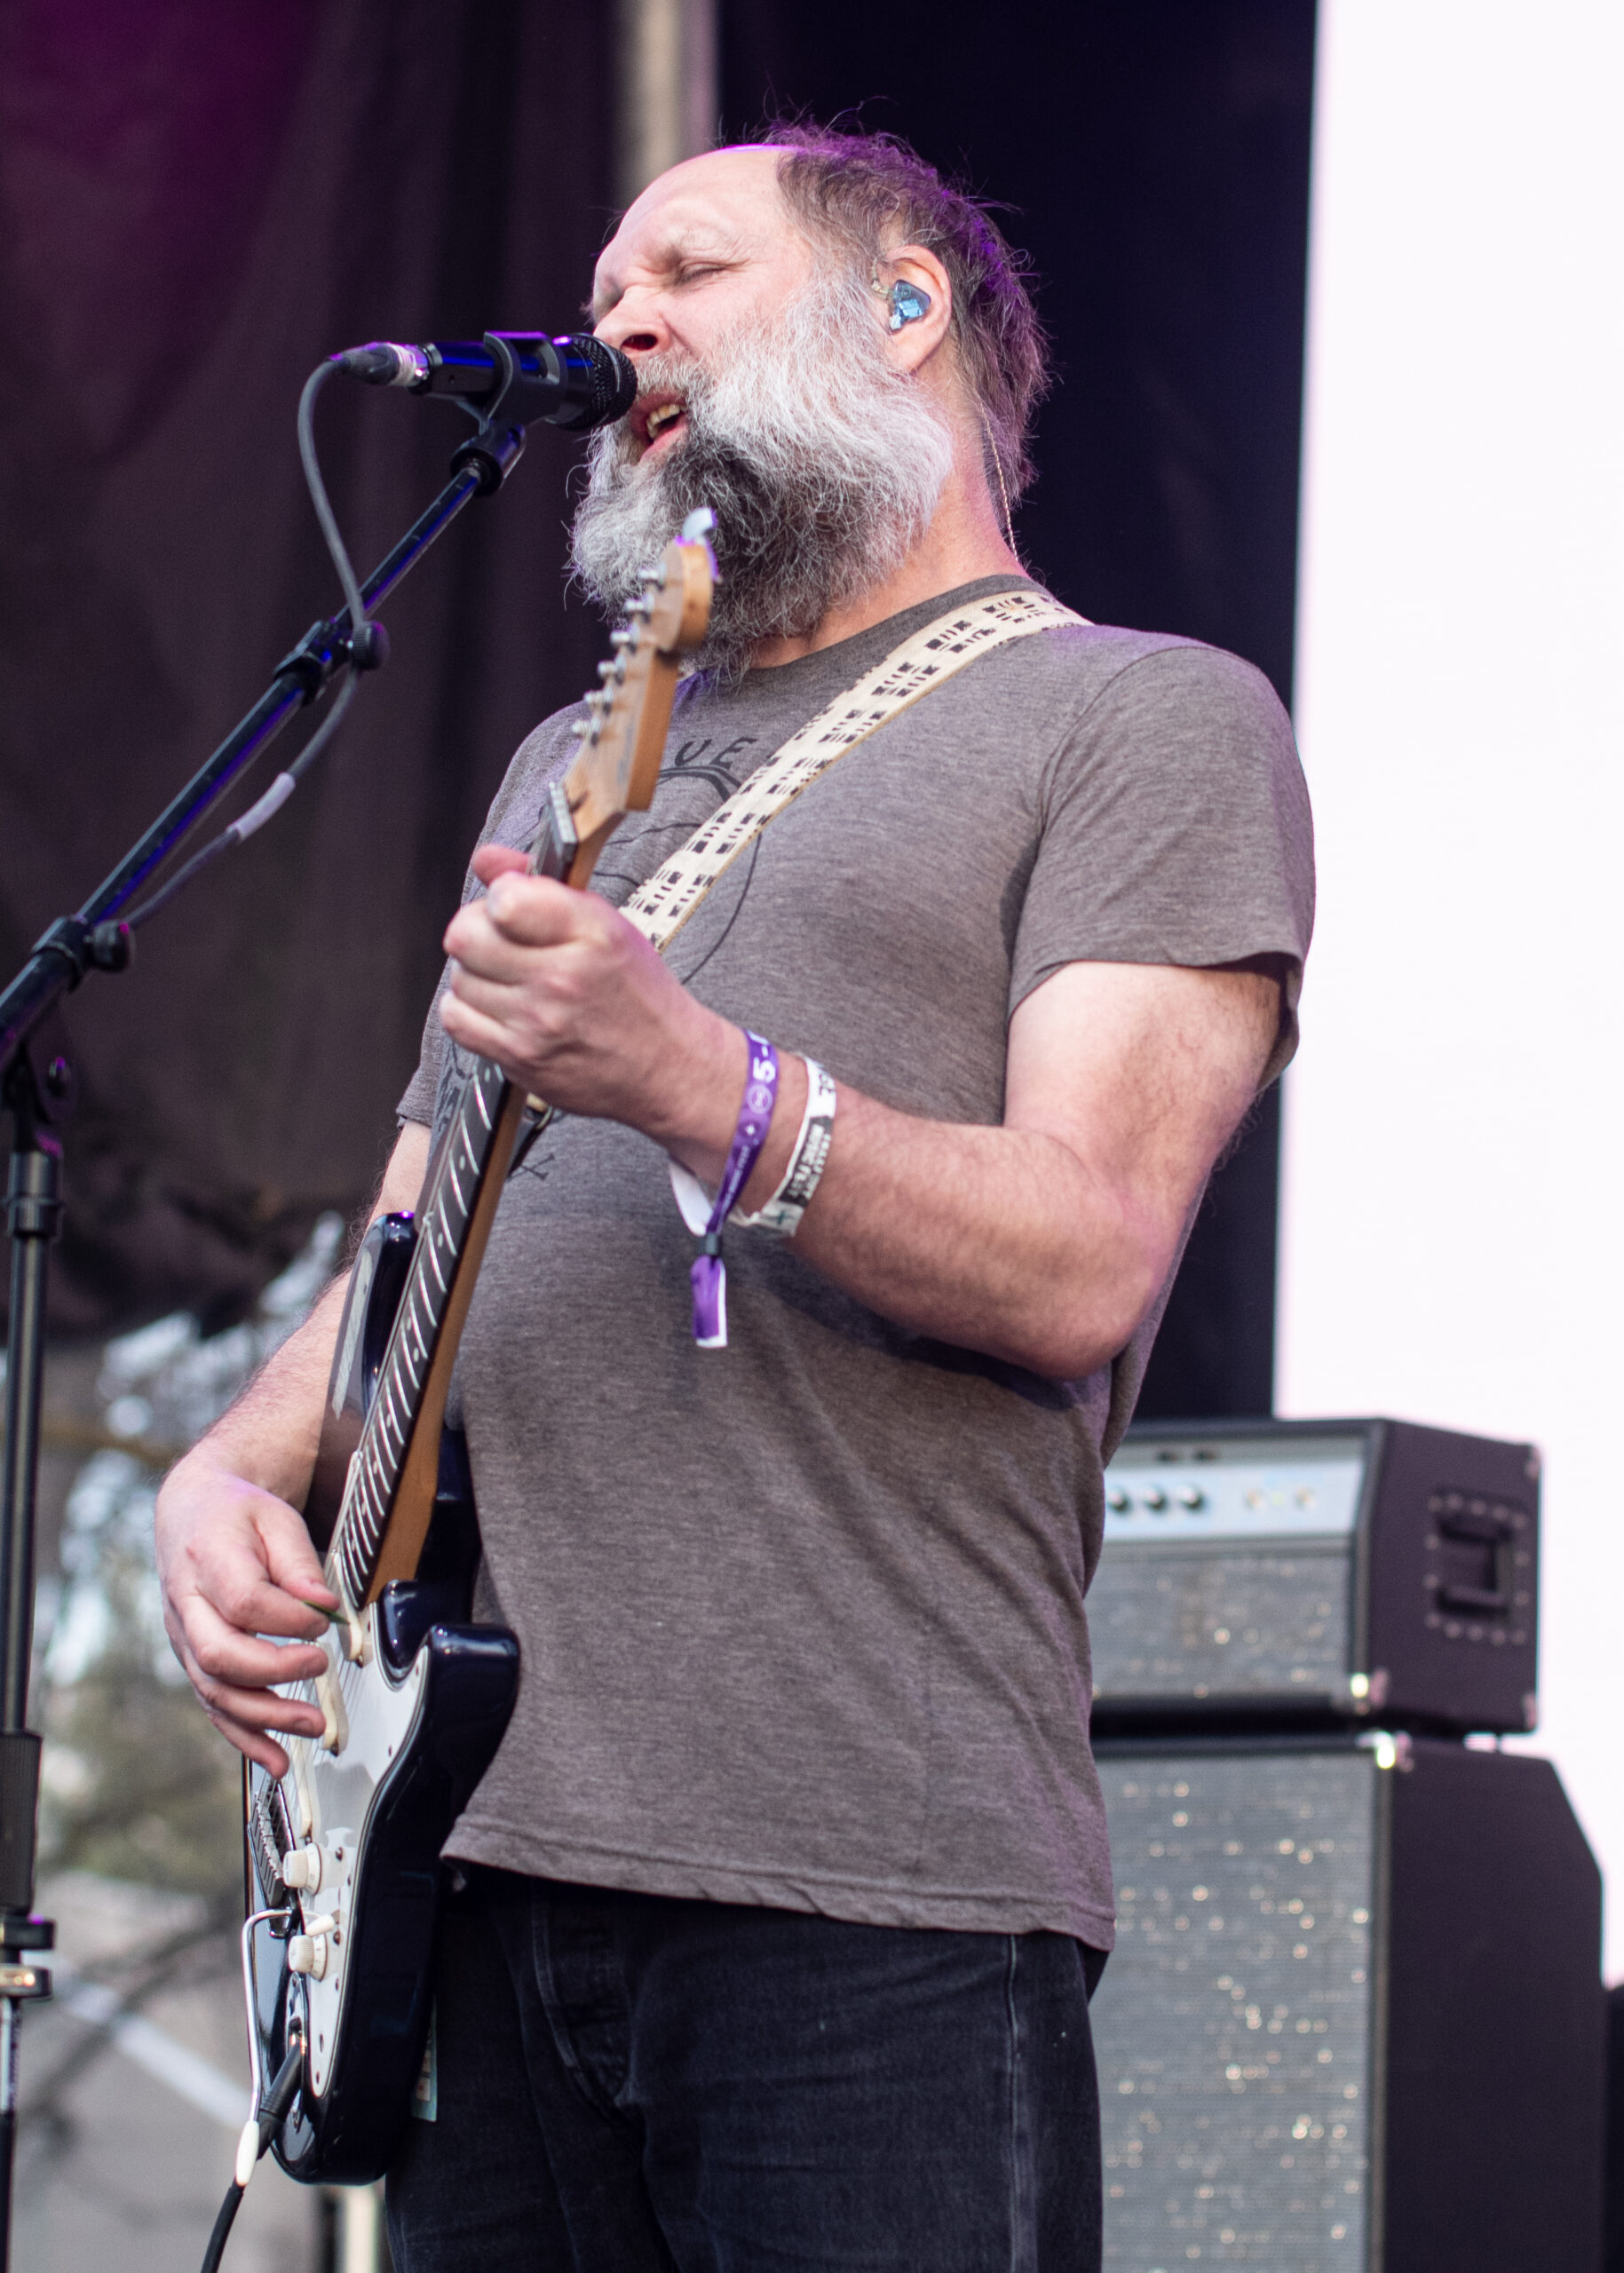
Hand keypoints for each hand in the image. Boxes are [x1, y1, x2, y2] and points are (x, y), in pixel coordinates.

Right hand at [155, 1453, 338, 1776]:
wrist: (192, 1513)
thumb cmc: (237, 1516)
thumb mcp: (275, 1518)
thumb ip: (299, 1563)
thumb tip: (323, 1607)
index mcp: (208, 1560)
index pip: (245, 1602)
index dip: (289, 1619)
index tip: (325, 1619)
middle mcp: (187, 1605)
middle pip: (220, 1654)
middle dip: (274, 1673)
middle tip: (320, 1667)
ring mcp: (184, 1638)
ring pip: (215, 1690)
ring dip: (265, 1717)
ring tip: (313, 1725)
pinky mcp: (194, 1660)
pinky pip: (213, 1706)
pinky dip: (244, 1738)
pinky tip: (277, 1760)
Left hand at [439, 843, 740, 1147]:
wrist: (666, 1067)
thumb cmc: (638, 994)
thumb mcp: (607, 924)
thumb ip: (541, 884)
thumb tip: (486, 859)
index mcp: (592, 933)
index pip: (504, 899)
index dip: (499, 896)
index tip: (514, 906)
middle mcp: (563, 978)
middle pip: (465, 936)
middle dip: (477, 930)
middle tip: (501, 940)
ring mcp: (538, 1023)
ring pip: (460, 977)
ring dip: (478, 974)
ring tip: (512, 980)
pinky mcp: (519, 1058)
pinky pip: (456, 1020)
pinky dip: (468, 1010)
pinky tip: (498, 1007)